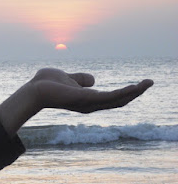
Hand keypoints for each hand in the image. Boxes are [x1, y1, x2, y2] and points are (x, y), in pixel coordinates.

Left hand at [0, 68, 153, 136]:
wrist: (34, 90)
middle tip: (150, 82)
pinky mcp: (85, 99)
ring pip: (117, 100)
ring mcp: (88, 104)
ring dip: (134, 92)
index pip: (111, 99)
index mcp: (87, 100)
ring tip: (148, 83)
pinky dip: (123, 93)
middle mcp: (90, 105)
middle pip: (118, 101)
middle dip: (135, 93)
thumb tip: (93, 80)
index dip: (126, 93)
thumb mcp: (68, 79)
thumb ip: (81, 80)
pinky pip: (109, 97)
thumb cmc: (46, 85)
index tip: (140, 84)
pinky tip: (134, 87)